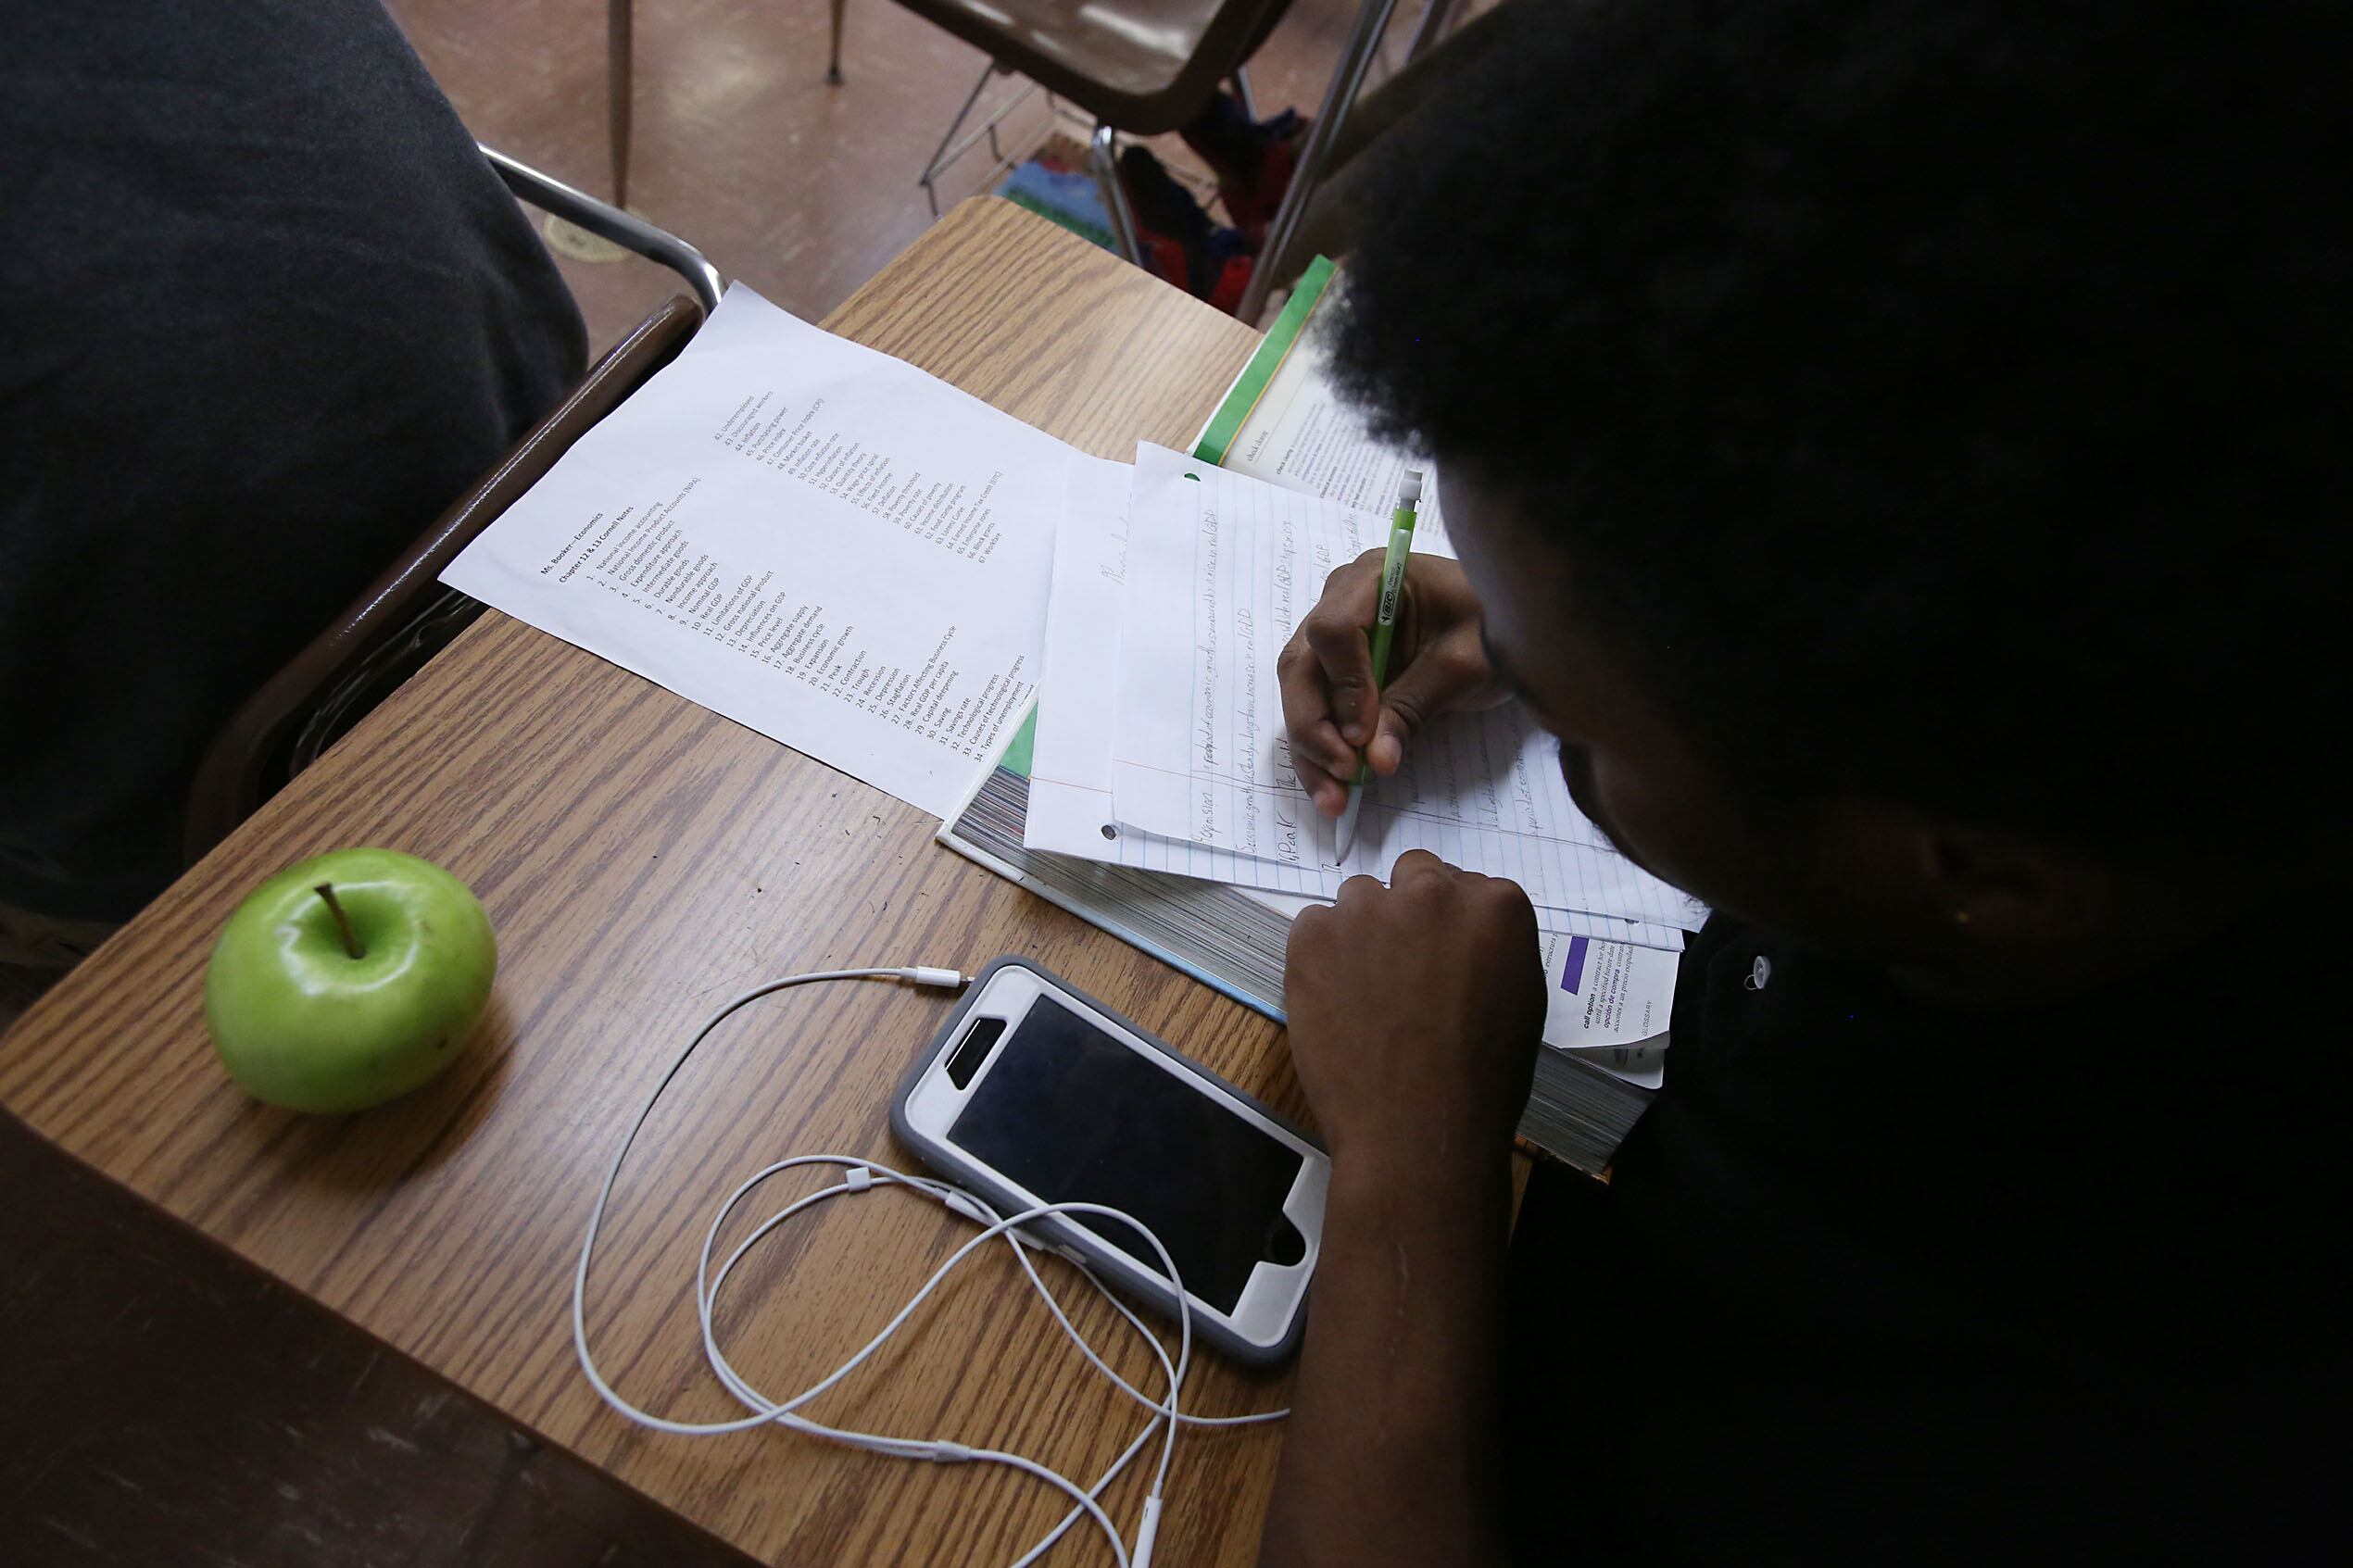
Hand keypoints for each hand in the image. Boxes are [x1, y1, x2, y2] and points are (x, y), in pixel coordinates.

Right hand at [1279, 552, 1506, 816]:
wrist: (1510, 625)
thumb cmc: (1496, 626)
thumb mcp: (1464, 666)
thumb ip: (1415, 707)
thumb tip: (1374, 761)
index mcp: (1374, 579)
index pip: (1332, 630)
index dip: (1343, 685)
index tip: (1363, 734)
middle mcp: (1342, 602)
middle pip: (1302, 667)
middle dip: (1314, 727)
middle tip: (1344, 772)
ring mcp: (1338, 638)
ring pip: (1302, 695)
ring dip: (1311, 749)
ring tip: (1334, 799)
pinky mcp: (1342, 671)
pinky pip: (1320, 711)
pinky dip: (1323, 752)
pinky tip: (1334, 790)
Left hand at [1284, 851, 1545, 1178]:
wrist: (1417, 1130)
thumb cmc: (1482, 1080)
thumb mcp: (1519, 1000)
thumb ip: (1492, 947)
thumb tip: (1464, 938)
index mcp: (1495, 905)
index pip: (1464, 886)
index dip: (1449, 924)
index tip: (1442, 955)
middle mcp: (1431, 893)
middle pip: (1411, 877)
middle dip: (1408, 913)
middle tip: (1403, 969)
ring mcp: (1367, 911)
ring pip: (1359, 900)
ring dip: (1362, 932)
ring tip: (1366, 993)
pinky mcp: (1313, 935)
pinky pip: (1314, 926)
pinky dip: (1320, 956)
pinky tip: (1335, 1002)